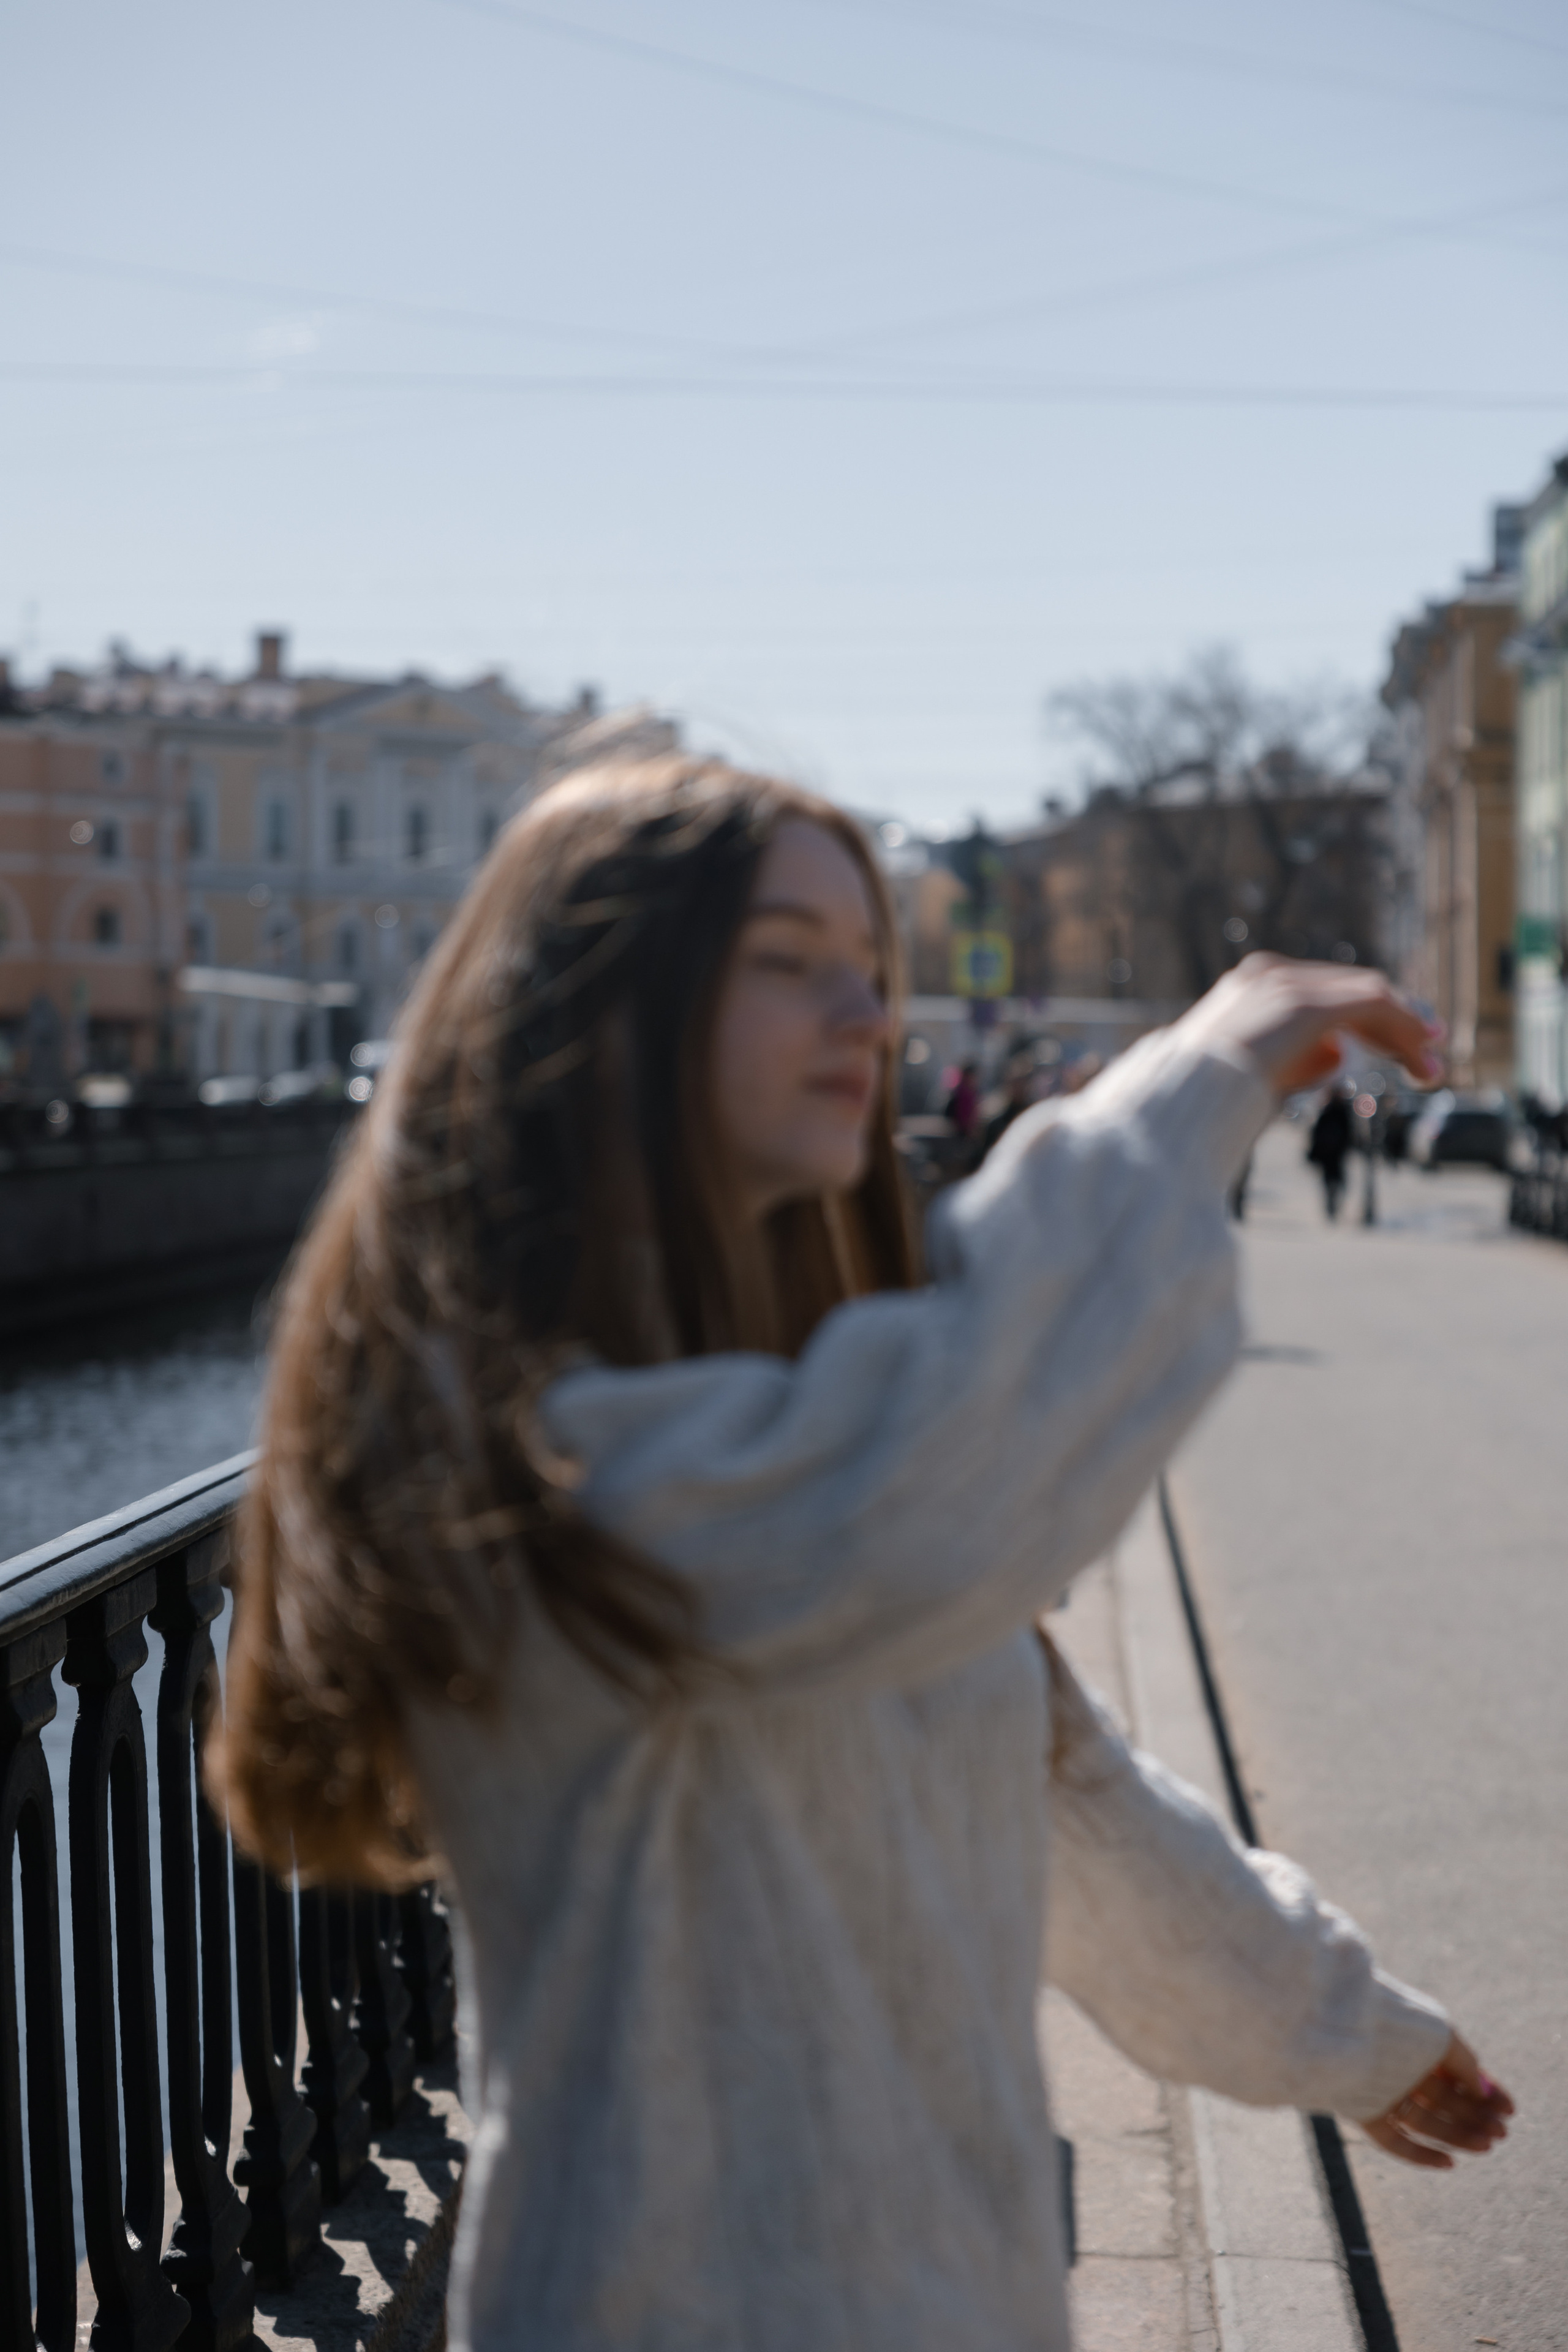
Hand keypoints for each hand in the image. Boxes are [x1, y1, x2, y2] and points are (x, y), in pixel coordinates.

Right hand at [1176, 953, 1443, 1098]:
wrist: (1177, 1105)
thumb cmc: (1204, 1103)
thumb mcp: (1256, 1075)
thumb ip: (1296, 1059)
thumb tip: (1337, 1052)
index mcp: (1251, 987)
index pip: (1326, 995)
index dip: (1370, 1021)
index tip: (1400, 1051)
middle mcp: (1269, 975)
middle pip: (1352, 989)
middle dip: (1396, 1024)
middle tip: (1429, 1056)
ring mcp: (1285, 984)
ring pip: (1369, 995)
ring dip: (1408, 1030)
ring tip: (1431, 1069)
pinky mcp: (1303, 1004)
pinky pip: (1373, 1004)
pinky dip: (1405, 1028)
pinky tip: (1423, 1057)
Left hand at [1359, 2033, 1513, 2169]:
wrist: (1345, 2027)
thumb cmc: (1396, 2026)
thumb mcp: (1440, 2037)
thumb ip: (1463, 2063)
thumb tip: (1483, 2092)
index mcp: (1417, 2043)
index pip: (1456, 2074)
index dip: (1485, 2092)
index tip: (1510, 2109)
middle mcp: (1399, 2067)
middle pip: (1443, 2101)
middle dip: (1473, 2116)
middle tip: (1501, 2133)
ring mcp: (1381, 2090)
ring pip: (1425, 2122)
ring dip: (1457, 2135)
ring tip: (1487, 2145)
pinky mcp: (1364, 2112)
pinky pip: (1394, 2140)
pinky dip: (1420, 2154)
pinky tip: (1449, 2163)